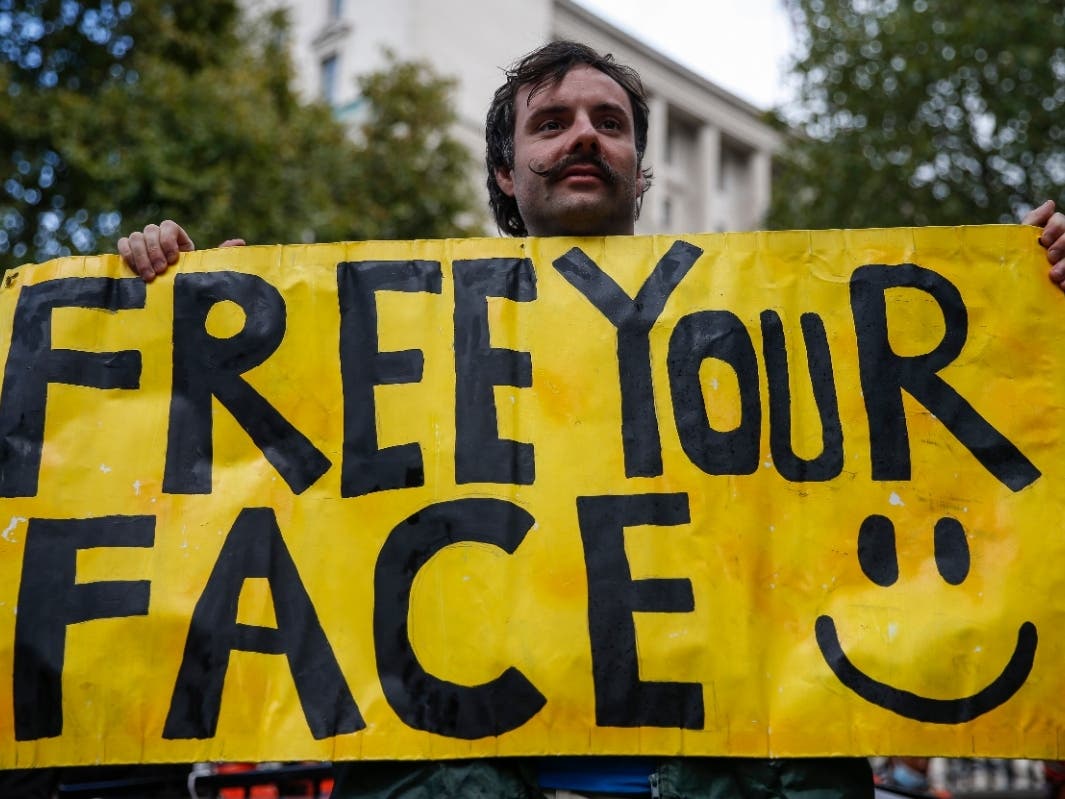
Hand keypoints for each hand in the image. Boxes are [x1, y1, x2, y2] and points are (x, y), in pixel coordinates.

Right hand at [117, 220, 245, 281]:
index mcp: (176, 237)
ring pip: (135, 237)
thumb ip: (219, 254)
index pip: (168, 225)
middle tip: (161, 271)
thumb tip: (240, 242)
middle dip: (155, 251)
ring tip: (150, 276)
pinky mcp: (127, 253)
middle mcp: (156, 237)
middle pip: (149, 230)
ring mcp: (140, 244)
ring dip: (142, 256)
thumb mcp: (204, 268)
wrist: (171, 297)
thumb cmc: (189, 280)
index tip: (175, 258)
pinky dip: (128, 256)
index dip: (168, 239)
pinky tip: (137, 272)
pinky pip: (122, 245)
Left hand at [1021, 200, 1064, 289]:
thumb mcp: (1019, 243)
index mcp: (1050, 233)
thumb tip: (1050, 203)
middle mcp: (1061, 244)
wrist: (1012, 295)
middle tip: (1050, 258)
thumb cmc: (1015, 264)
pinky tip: (1062, 286)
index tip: (1044, 240)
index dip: (1055, 227)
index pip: (1059, 220)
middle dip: (1063, 245)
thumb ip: (1032, 223)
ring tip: (1054, 276)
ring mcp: (1064, 259)